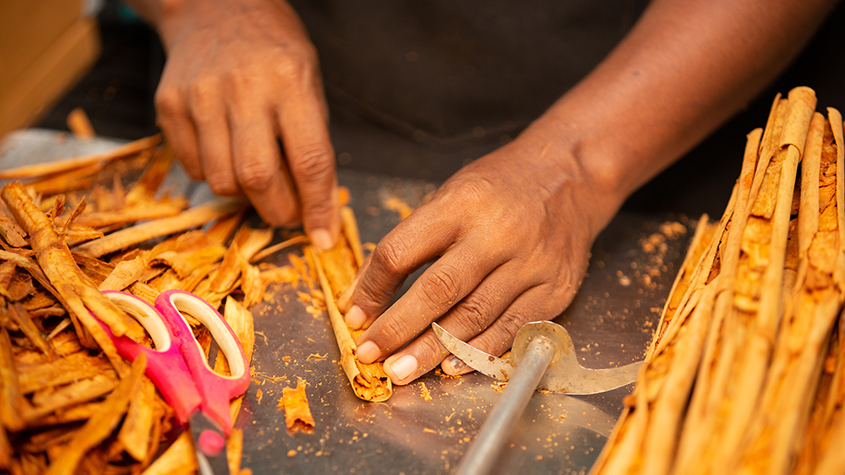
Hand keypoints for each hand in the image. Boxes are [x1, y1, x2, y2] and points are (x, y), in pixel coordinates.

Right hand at [154, 0, 338, 246]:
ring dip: (245, 196)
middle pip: (258, 178)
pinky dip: (215, 175)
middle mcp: (243, 88)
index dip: (318, 207)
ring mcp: (200, 95)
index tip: (323, 237)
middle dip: (278, 211)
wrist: (214, 6)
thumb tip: (316, 204)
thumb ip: (311, 139)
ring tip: (257, 177)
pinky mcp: (169, 104)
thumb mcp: (309, 80)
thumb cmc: (273, 49)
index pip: (309, 160)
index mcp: (290, 81)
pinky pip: (193, 167)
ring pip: (222, 181)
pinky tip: (227, 153)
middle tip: (288, 214)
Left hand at [340, 132, 622, 384]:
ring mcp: (531, 262)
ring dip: (434, 349)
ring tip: (403, 370)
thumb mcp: (450, 195)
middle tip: (372, 354)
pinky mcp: (556, 287)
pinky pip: (513, 328)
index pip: (403, 251)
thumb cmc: (499, 188)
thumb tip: (366, 296)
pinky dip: (479, 351)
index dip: (373, 289)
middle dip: (399, 328)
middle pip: (439, 290)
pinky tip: (452, 366)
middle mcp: (498, 233)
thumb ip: (413, 241)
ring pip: (475, 316)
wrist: (569, 177)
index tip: (356, 316)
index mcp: (461, 204)